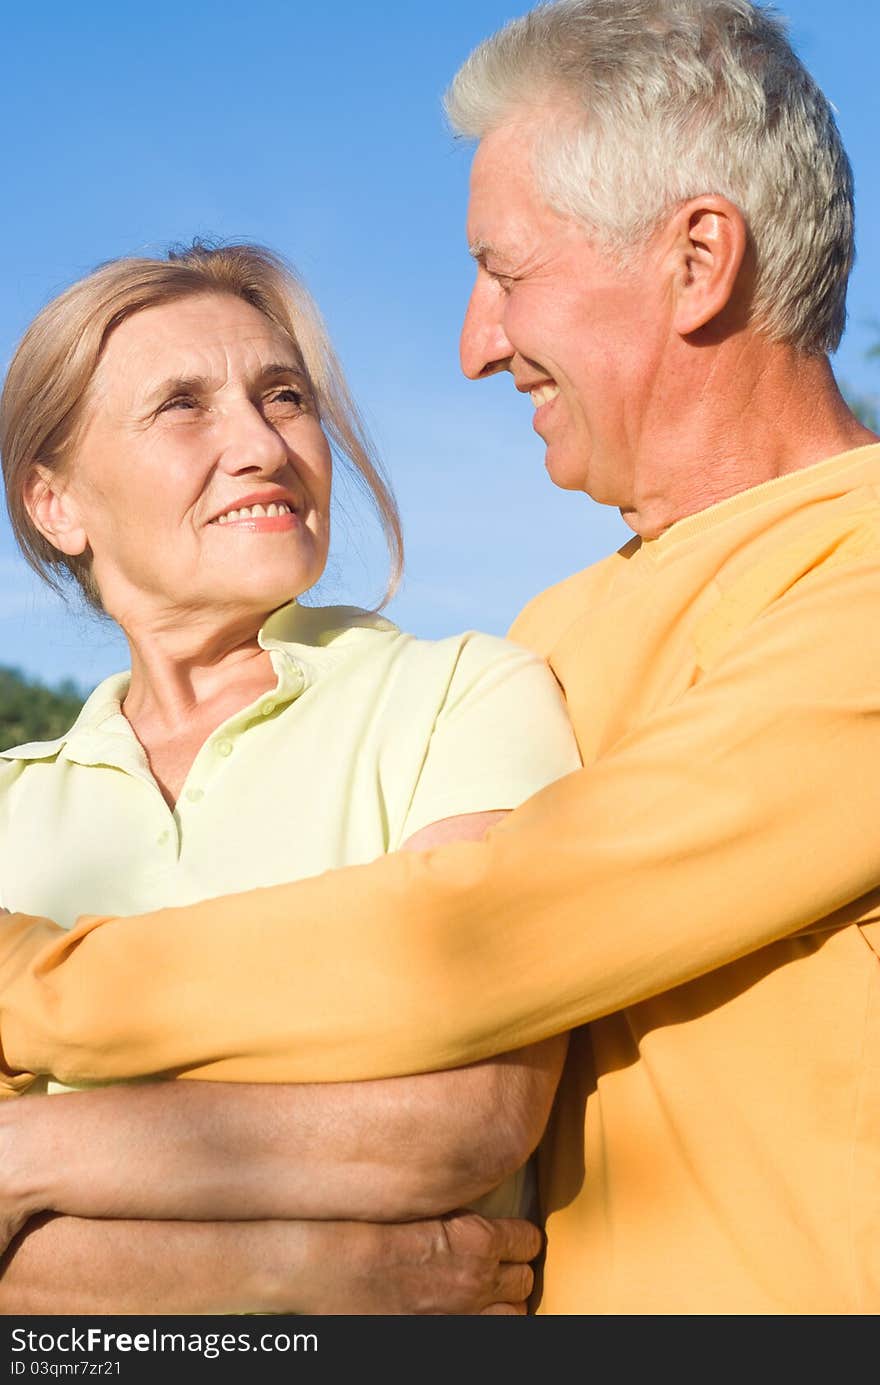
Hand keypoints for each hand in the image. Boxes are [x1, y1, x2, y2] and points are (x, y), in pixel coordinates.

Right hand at [284, 1211, 542, 1314]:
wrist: (335, 1268)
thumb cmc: (370, 1230)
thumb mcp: (425, 1209)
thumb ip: (461, 1219)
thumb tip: (480, 1221)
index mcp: (478, 1240)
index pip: (529, 1241)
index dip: (520, 1240)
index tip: (513, 1239)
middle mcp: (478, 1281)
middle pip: (525, 1281)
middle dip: (514, 1272)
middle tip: (499, 1267)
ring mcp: (463, 1314)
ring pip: (514, 1315)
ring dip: (504, 1303)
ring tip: (489, 1295)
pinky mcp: (445, 1334)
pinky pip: (484, 1334)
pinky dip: (482, 1322)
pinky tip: (468, 1312)